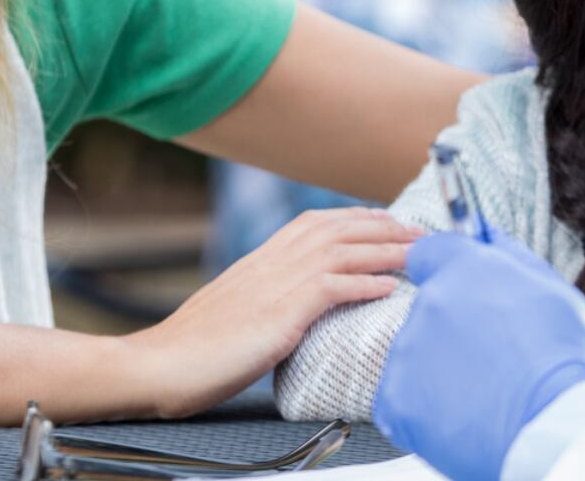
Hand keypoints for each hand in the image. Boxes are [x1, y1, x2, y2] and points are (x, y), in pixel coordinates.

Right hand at [128, 207, 419, 417]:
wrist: (160, 364)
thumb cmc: (198, 348)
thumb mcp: (240, 309)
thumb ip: (271, 296)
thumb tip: (300, 302)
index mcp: (262, 257)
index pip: (320, 223)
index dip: (361, 220)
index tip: (392, 223)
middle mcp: (272, 261)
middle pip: (339, 228)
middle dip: (386, 227)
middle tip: (423, 233)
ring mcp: (275, 284)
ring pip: (342, 251)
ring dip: (387, 249)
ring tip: (421, 253)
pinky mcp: (278, 314)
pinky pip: (330, 288)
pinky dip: (364, 283)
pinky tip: (389, 287)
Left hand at [373, 233, 584, 480]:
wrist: (555, 425)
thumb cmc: (562, 359)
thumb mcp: (550, 289)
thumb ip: (508, 256)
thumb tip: (485, 234)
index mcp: (462, 270)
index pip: (429, 254)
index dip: (446, 273)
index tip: (461, 293)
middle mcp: (427, 304)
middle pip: (428, 311)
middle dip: (453, 329)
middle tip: (492, 358)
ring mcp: (407, 352)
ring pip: (416, 355)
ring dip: (440, 371)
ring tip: (484, 393)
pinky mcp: (395, 398)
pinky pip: (400, 398)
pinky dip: (425, 410)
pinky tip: (462, 415)